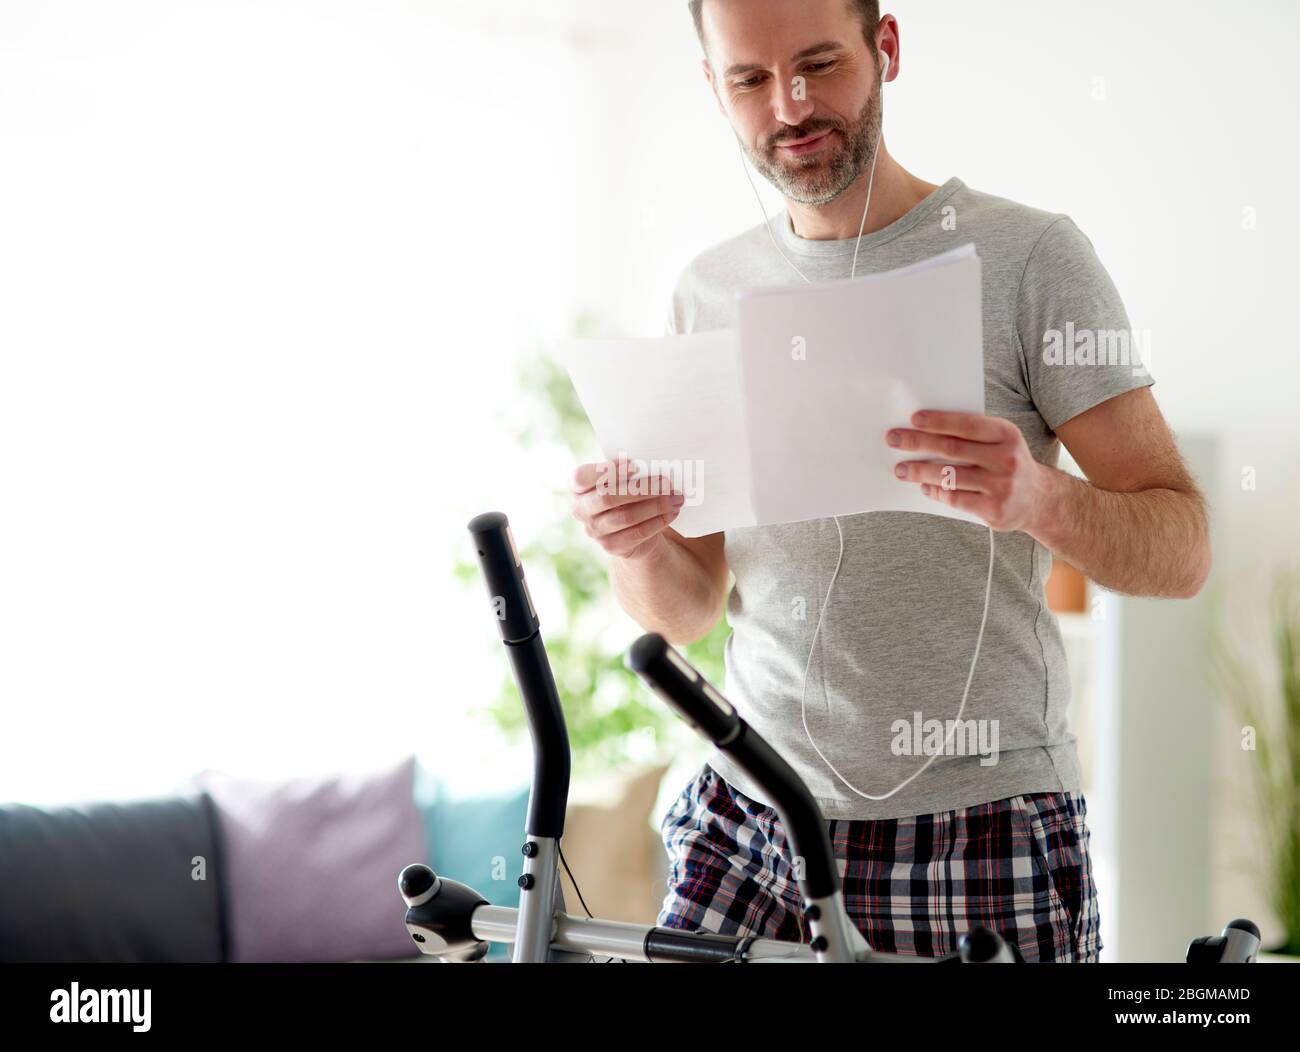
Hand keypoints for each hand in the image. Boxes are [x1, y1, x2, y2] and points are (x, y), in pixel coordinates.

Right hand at [570, 456, 684, 559]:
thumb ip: (627, 474)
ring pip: (626, 516)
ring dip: (655, 505)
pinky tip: (672, 513)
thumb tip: (654, 466)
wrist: (627, 529)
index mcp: (577, 488)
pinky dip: (658, 521)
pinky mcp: (611, 546)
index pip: (582, 477)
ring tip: (675, 497)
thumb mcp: (620, 481)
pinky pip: (638, 533)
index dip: (606, 470)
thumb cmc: (623, 494)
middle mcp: (580, 510)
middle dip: (640, 488)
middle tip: (666, 482)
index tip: (634, 465)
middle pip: (607, 497)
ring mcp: (594, 531)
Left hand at [886, 410, 1051, 532]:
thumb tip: (925, 430)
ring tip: (901, 468)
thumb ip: (972, 435)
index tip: (913, 419)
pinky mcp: (993, 510)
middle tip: (893, 439)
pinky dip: (935, 491)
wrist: (1040, 500)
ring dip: (919, 471)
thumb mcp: (1001, 442)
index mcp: (1007, 435)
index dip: (938, 421)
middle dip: (918, 442)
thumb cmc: (1008, 464)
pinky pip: (955, 498)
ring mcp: (1000, 486)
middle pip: (952, 448)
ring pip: (949, 476)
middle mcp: (1006, 459)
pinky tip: (924, 486)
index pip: (967, 424)